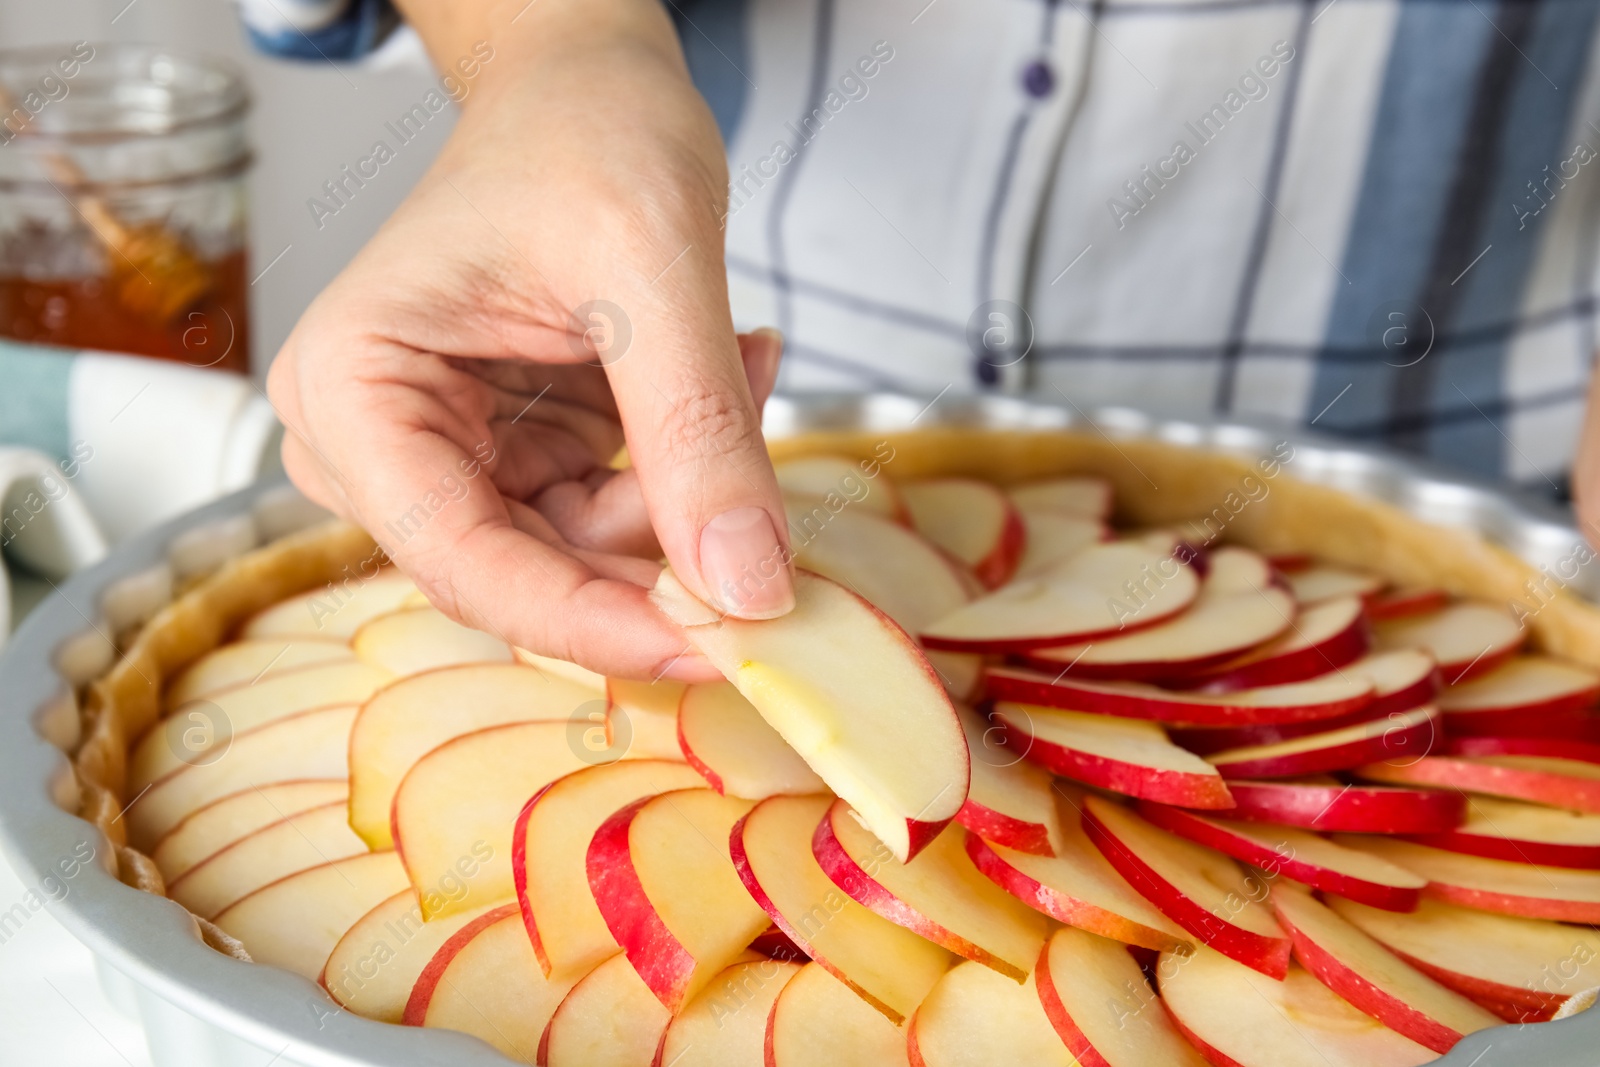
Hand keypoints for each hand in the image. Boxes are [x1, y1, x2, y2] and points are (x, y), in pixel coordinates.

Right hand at [266, 0, 793, 679]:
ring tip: (742, 366)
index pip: (463, 560)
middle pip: (522, 573)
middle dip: (654, 561)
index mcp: (352, 388)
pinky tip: (730, 368)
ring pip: (583, 555)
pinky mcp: (520, 454)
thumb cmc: (581, 130)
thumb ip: (697, 432)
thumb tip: (745, 589)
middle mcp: (379, 440)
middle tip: (770, 530)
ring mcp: (452, 454)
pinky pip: (615, 514)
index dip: (589, 621)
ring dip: (686, 492)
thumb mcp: (654, 269)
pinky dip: (687, 467)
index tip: (713, 645)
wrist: (586, 85)